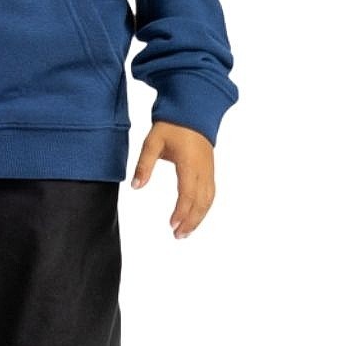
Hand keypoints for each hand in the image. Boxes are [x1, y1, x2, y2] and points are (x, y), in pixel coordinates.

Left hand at [130, 121, 214, 237]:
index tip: (172, 225)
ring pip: (208, 199)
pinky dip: (204, 207)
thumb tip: (135, 187)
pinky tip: (195, 215)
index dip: (181, 212)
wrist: (193, 110)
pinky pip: (211, 193)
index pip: (187, 193)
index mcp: (189, 163)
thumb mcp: (152, 142)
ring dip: (199, 217)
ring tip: (185, 232)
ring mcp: (209, 170)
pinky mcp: (210, 169)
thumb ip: (144, 165)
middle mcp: (203, 169)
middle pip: (201, 202)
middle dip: (190, 221)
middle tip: (178, 236)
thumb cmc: (172, 125)